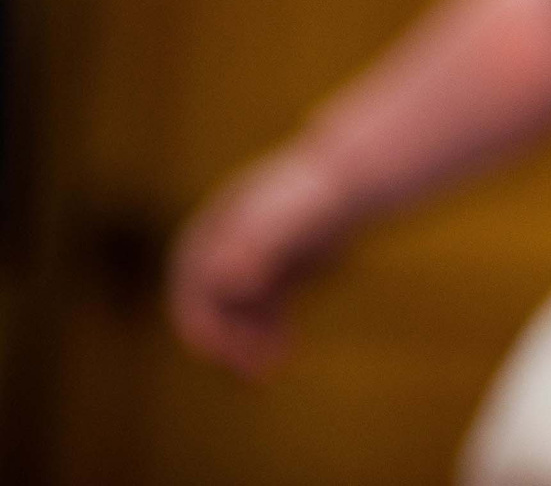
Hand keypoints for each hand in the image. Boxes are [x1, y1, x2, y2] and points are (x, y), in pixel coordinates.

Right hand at [168, 145, 354, 377]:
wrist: (360, 178)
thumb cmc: (321, 195)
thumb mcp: (288, 220)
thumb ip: (257, 248)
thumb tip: (229, 282)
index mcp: (217, 227)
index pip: (190, 280)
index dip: (197, 316)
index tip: (214, 351)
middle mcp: (230, 245)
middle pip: (213, 302)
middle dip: (224, 340)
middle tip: (246, 373)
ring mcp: (257, 258)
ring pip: (240, 312)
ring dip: (246, 344)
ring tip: (266, 372)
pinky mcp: (284, 271)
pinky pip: (266, 311)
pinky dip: (268, 334)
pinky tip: (283, 351)